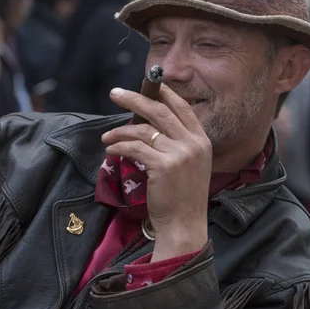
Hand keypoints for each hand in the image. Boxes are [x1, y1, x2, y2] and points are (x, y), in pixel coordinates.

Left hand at [102, 84, 211, 261]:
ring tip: (107, 137)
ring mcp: (180, 154)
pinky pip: (135, 148)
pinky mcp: (164, 166)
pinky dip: (119, 147)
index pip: (182, 108)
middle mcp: (193, 143)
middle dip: (135, 99)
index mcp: (202, 140)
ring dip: (120, 131)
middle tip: (115, 93)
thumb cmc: (182, 197)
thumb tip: (146, 125)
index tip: (147, 84)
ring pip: (144, 130)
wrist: (184, 224)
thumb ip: (176, 143)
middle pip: (160, 111)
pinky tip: (111, 150)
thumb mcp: (189, 165)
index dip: (163, 93)